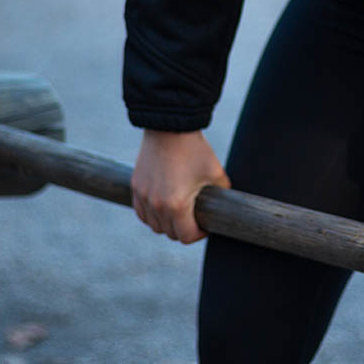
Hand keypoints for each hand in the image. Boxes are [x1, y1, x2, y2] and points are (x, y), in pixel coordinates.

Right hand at [131, 129, 230, 243]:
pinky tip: (163, 208)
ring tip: (181, 214)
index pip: (186, 236)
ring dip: (167, 224)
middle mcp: (156, 204)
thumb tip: (227, 206)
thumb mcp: (216, 174)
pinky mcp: (136, 186)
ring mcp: (143, 196)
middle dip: (185, 229)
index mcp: (177, 205)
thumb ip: (222, 194)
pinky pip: (142, 212)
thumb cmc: (195, 150)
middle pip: (170, 233)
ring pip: (154, 225)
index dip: (200, 234)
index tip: (207, 225)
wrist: (170, 127)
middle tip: (196, 219)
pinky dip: (152, 215)